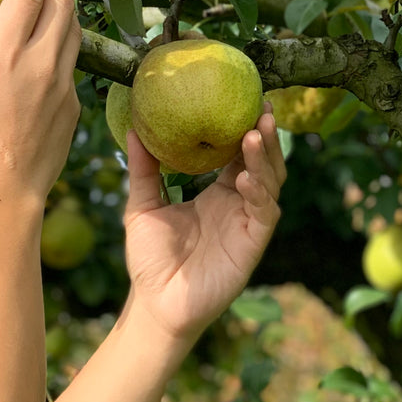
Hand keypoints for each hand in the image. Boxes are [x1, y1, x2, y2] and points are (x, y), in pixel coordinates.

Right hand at [0, 0, 81, 208]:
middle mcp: (41, 61)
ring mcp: (62, 85)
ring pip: (74, 32)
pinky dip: (65, 44)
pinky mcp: (71, 108)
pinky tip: (54, 48)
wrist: (2, 193)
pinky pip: (72, 66)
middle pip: (61, 3)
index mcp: (5, 52)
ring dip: (67, 5)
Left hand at [121, 104, 286, 343]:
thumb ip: (143, 170)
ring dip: (264, 156)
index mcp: (216, 193)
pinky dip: (259, 193)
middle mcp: (237, 204)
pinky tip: (248, 178)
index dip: (243, 127)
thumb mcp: (142, 206)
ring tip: (255, 131)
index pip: (237, 153)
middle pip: (260, 161)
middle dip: (263, 134)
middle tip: (261, 105)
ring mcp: (247, 223)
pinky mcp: (252, 244)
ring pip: (269, 182)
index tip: (244, 98)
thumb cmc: (150, 258)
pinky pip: (264, 213)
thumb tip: (132, 127)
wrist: (155, 303)